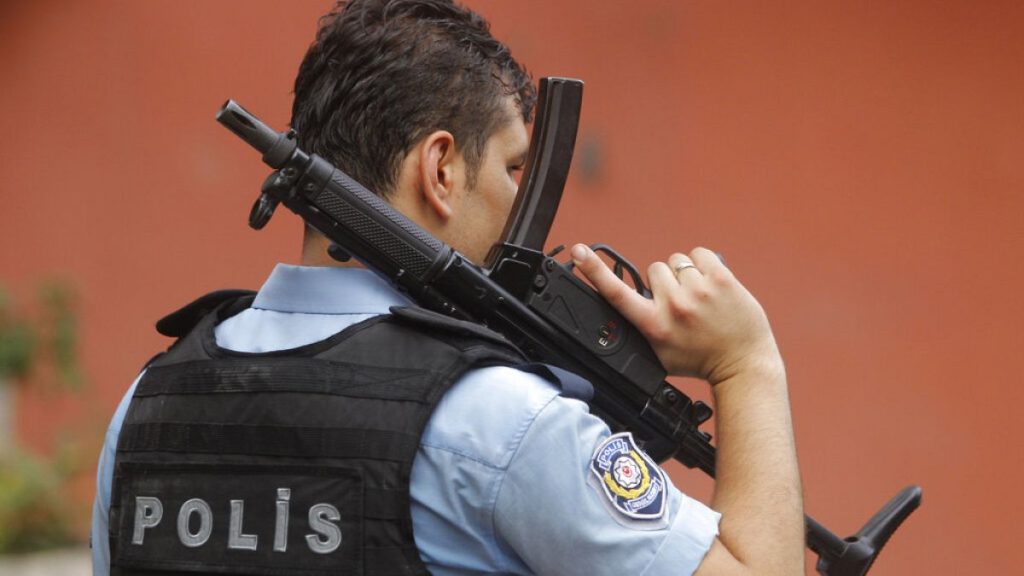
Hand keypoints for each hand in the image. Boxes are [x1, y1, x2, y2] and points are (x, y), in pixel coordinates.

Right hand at [570, 244, 781, 384]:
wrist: (743, 363)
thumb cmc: (700, 359)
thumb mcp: (660, 352)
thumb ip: (642, 327)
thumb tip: (630, 303)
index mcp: (654, 325)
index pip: (616, 294)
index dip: (593, 271)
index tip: (578, 253)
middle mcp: (673, 306)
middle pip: (654, 269)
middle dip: (665, 282)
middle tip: (682, 305)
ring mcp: (698, 291)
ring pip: (677, 261)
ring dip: (686, 274)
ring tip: (700, 298)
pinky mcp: (721, 279)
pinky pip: (701, 254)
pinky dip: (705, 265)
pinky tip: (712, 285)